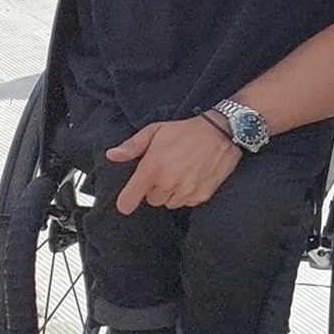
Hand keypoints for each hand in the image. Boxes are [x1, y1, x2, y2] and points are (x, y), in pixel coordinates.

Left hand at [108, 117, 240, 213]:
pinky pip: (187, 203)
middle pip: (151, 200)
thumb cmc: (187, 130)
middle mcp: (167, 182)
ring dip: (171, 193)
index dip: (126, 202)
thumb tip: (111, 155)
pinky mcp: (201, 195)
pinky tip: (193, 178)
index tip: (128, 200)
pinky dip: (187, 194)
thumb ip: (132, 146)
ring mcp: (186, 190)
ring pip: (169, 203)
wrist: (222, 132)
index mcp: (152, 167)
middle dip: (155, 188)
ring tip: (180, 174)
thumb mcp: (155, 130)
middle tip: (165, 171)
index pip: (128, 200)